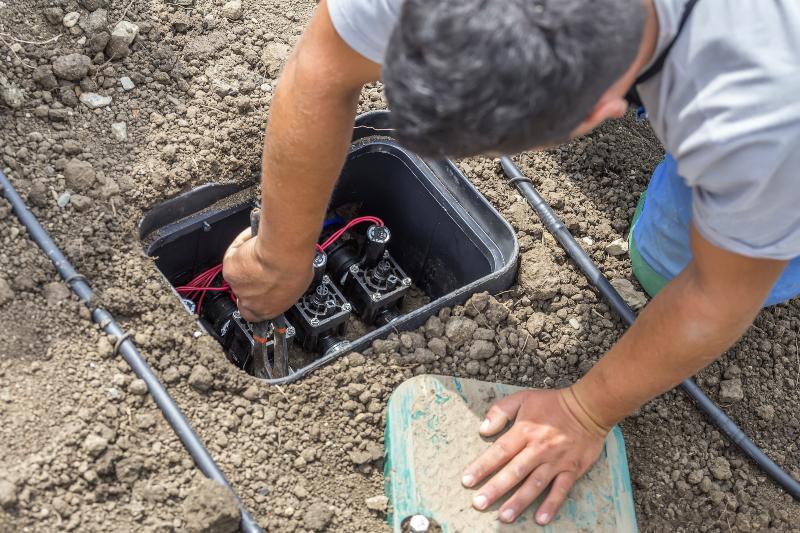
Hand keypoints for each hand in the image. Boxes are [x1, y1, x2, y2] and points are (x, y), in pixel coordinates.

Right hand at [222, 227, 312, 321]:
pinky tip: (253, 244)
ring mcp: (237, 287)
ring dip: (246, 264)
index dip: (255, 303)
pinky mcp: (229, 270)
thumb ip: (283, 289)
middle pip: (244, 294)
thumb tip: (282, 281)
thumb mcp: (296, 286)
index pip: (254, 316)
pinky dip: (241, 248)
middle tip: (260, 266)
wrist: (282, 255)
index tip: (260, 292)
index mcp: (268, 311)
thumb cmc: (294, 269)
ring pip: (239, 275)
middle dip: (250, 281)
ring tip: (261, 253)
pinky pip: (233, 257)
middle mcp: (250, 302)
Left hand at [461, 388, 607, 524]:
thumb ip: (500, 411)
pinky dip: (551, 505)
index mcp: (524, 431)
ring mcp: (556, 461)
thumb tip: (483, 430)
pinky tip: (540, 519)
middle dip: (495, 488)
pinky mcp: (572, 470)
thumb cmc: (553, 403)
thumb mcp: (523, 398)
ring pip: (534, 484)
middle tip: (479, 503)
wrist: (589, 407)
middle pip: (514, 471)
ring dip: (519, 501)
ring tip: (504, 516)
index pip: (499, 451)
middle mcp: (538, 448)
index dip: (482, 466)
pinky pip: (561, 490)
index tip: (467, 480)